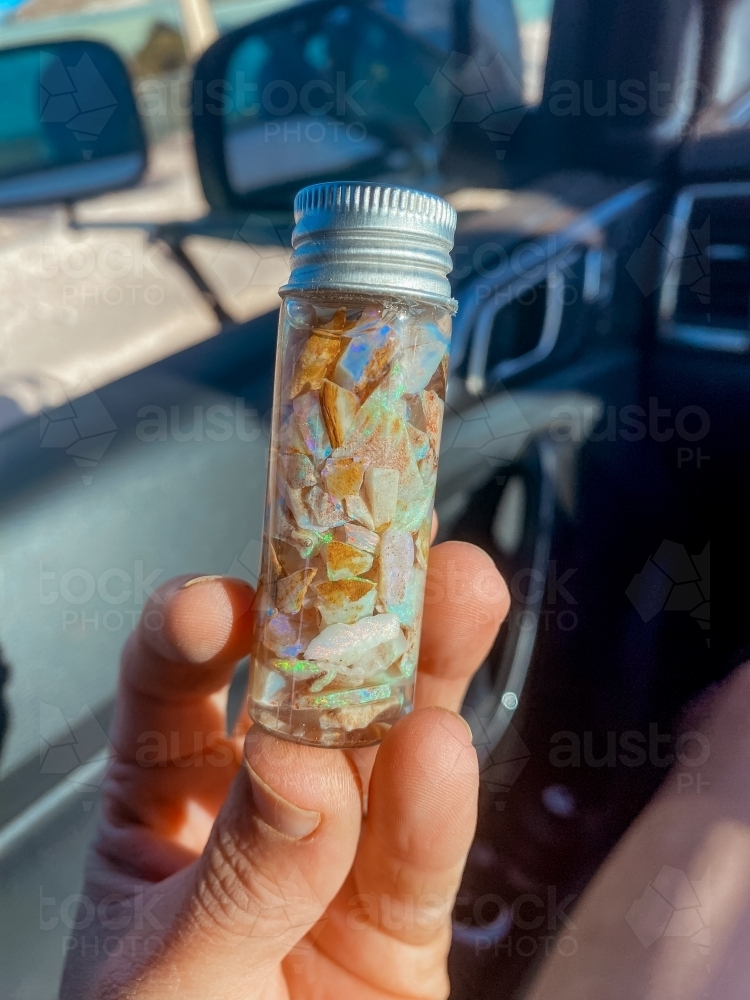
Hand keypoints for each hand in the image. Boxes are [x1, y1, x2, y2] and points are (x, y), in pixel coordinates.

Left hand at [60, 539, 508, 998]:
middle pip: (301, 693)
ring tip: (456, 593)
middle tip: (382, 543)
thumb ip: (239, 877)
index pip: (170, 693)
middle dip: (342, 619)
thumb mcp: (169, 980)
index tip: (225, 603)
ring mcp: (335, 857)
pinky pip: (422, 851)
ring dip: (421, 672)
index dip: (196, 635)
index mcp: (159, 808)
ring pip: (385, 746)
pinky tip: (445, 752)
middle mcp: (253, 812)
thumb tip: (301, 767)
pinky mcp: (403, 915)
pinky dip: (437, 804)